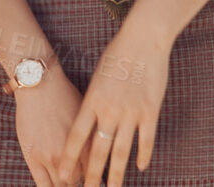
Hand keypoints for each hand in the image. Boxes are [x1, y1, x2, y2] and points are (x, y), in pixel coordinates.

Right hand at [15, 65, 85, 186]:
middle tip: (76, 177)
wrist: (39, 85)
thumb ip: (91, 137)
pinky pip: (42, 184)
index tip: (90, 178)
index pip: (93, 171)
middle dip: (78, 180)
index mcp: (87, 144)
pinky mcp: (33, 157)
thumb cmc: (64, 95)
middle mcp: (71, 154)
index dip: (92, 176)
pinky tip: (51, 184)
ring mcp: (50, 157)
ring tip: (63, 179)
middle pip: (78, 180)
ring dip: (64, 184)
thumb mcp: (86, 116)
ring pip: (61, 185)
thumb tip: (98, 150)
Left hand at [61, 26, 171, 185]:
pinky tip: (141, 167)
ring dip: (116, 174)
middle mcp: (109, 111)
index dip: (69, 158)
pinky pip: (146, 139)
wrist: (143, 40)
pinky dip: (144, 155)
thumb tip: (88, 123)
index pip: (76, 137)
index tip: (63, 175)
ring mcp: (130, 112)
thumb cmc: (117, 55)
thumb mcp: (98, 78)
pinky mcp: (150, 111)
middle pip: (97, 150)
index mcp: (92, 101)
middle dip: (91, 175)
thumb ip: (93, 102)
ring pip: (121, 151)